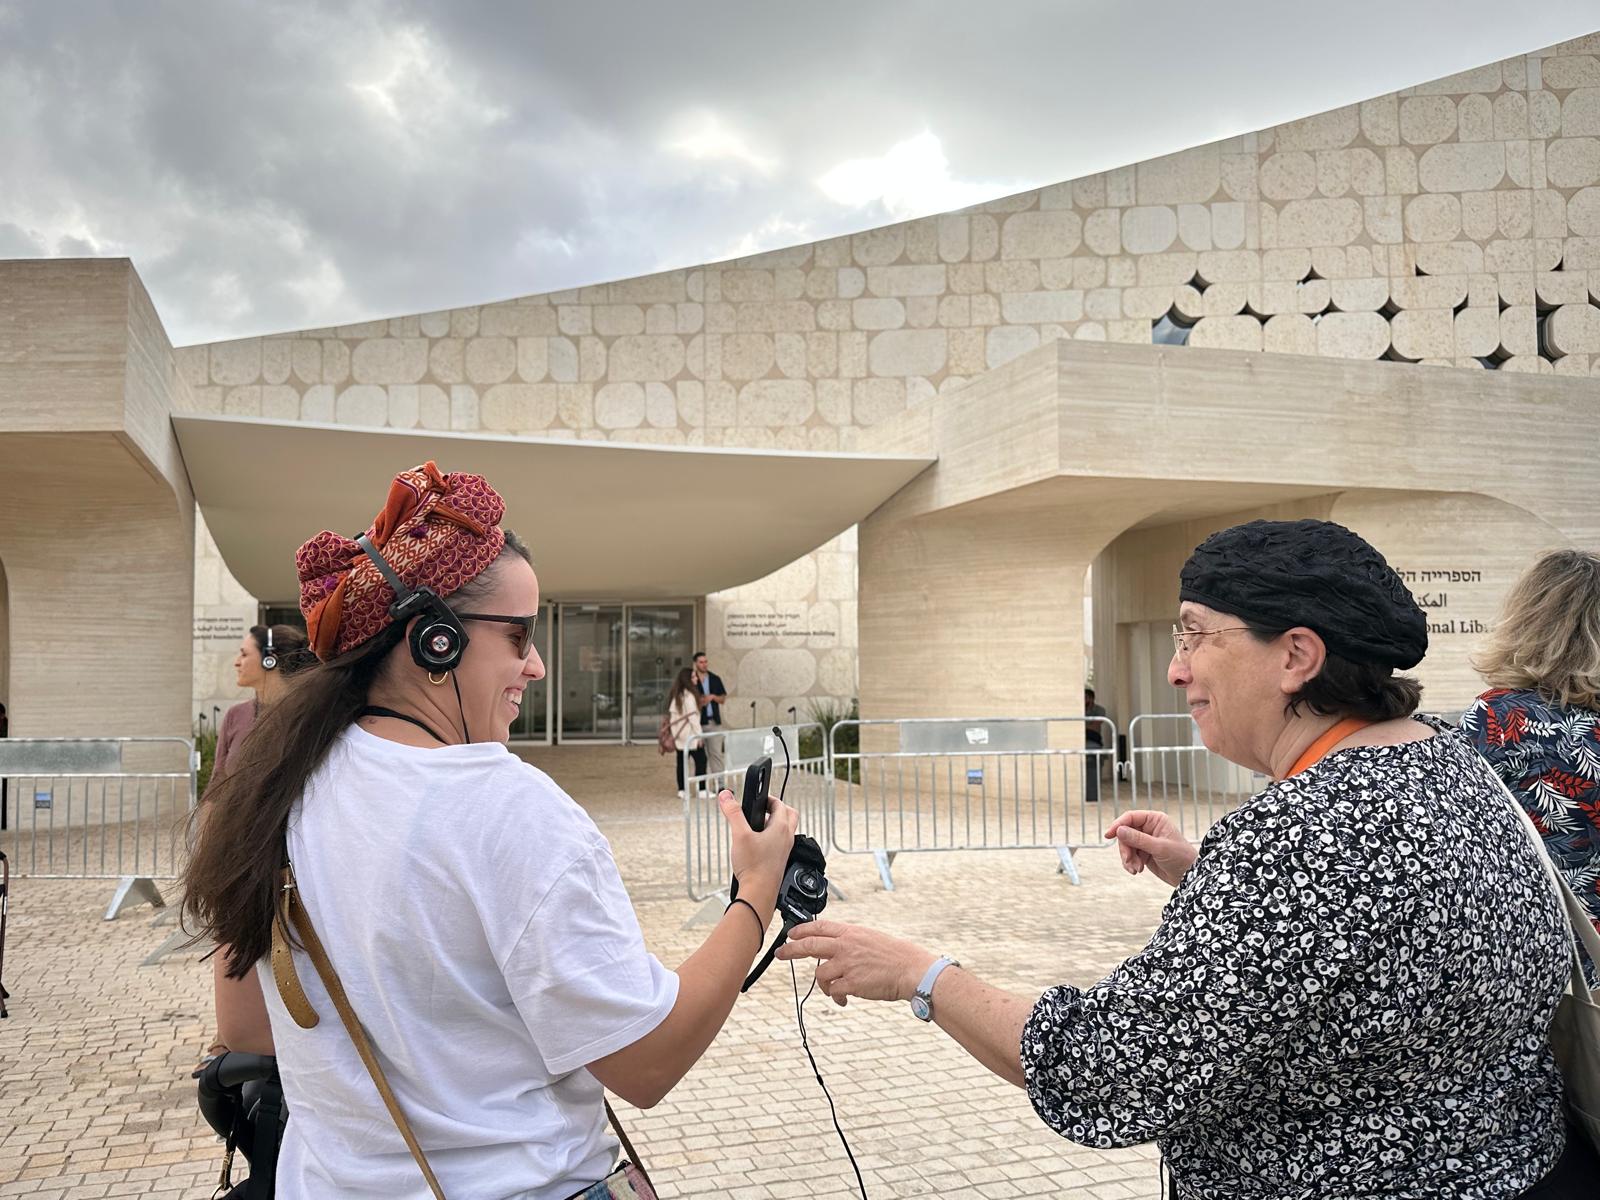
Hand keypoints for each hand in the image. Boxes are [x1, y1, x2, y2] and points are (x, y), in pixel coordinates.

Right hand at [719, 789, 798, 907]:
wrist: (759, 893)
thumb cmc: (754, 867)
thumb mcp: (739, 835)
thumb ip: (733, 813)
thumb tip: (726, 795)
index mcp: (781, 828)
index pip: (780, 804)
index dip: (768, 798)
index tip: (758, 799)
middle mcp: (786, 838)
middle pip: (789, 815)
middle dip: (777, 809)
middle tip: (762, 809)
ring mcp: (784, 850)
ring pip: (785, 830)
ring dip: (774, 824)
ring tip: (757, 826)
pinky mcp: (779, 860)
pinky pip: (780, 843)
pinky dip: (772, 838)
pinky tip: (757, 845)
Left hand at [775, 920, 938, 1007]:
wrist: (910, 969)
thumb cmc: (894, 955)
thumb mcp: (870, 937)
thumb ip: (850, 941)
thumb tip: (833, 947)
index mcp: (850, 932)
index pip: (819, 926)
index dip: (802, 929)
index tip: (791, 934)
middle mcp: (845, 946)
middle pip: (809, 945)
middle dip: (791, 950)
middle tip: (781, 953)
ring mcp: (847, 964)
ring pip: (820, 974)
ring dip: (825, 984)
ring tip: (836, 990)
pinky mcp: (851, 983)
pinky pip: (834, 992)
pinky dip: (837, 997)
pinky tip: (844, 1000)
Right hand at [1103, 810, 1196, 886]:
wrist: (1189, 876)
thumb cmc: (1181, 858)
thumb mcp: (1159, 847)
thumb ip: (1138, 839)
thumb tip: (1119, 830)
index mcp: (1155, 820)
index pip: (1131, 817)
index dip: (1118, 825)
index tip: (1109, 835)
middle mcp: (1149, 828)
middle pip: (1125, 833)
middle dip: (1125, 849)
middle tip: (1128, 860)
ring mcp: (1145, 841)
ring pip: (1126, 846)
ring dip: (1128, 858)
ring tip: (1136, 869)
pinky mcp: (1143, 853)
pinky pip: (1129, 856)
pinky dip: (1130, 863)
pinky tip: (1137, 871)